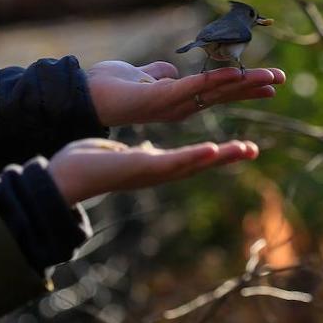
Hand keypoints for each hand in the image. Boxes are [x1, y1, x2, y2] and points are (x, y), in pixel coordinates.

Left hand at [47, 138, 258, 204]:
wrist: (68, 175)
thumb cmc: (93, 166)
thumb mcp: (125, 156)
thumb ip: (141, 153)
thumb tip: (150, 148)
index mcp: (156, 165)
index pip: (192, 159)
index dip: (217, 153)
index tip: (242, 147)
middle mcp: (159, 171)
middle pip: (200, 163)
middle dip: (228, 157)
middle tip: (255, 149)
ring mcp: (152, 172)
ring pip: (192, 164)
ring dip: (219, 157)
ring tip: (243, 149)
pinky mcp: (142, 168)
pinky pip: (171, 162)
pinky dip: (193, 157)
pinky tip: (212, 149)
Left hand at [86, 62, 285, 126]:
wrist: (86, 95)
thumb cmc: (110, 86)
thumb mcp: (141, 76)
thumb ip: (158, 73)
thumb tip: (170, 69)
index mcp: (179, 99)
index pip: (219, 90)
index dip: (243, 86)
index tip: (270, 82)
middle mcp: (180, 105)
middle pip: (225, 92)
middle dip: (254, 86)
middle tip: (282, 80)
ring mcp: (173, 104)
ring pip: (216, 90)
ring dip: (243, 83)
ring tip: (270, 77)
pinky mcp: (162, 98)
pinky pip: (194, 86)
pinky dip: (216, 80)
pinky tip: (236, 74)